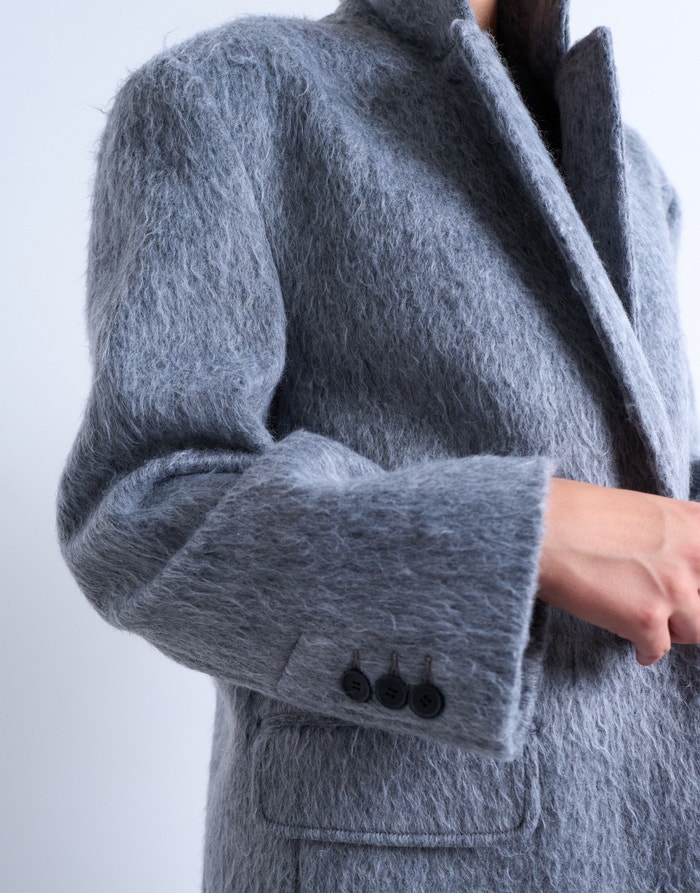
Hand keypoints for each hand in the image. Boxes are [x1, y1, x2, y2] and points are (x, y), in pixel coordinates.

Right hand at [536, 477, 699, 665]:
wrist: (542, 527)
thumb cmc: (580, 513)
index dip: (697, 585)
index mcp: (697, 524)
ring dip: (668, 629)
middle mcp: (695, 556)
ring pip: (693, 632)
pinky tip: (633, 643)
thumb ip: (677, 539)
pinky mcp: (646, 618)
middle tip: (663, 605)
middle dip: (688, 609)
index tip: (689, 591)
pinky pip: (657, 650)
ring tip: (645, 620)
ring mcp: (674, 589)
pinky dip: (644, 650)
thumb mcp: (647, 512)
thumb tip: (686, 570)